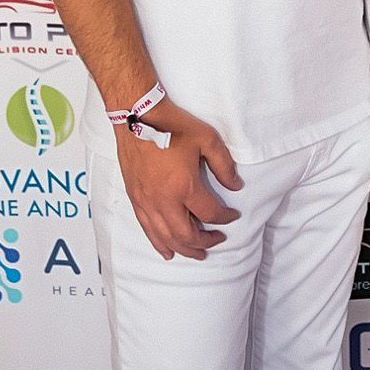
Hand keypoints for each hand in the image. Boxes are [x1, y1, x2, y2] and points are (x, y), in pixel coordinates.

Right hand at [115, 100, 241, 261]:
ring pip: (165, 237)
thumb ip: (224, 166)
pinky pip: (147, 229)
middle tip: (217, 241)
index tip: (233, 215)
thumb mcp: (207, 139)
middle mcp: (163, 200)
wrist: (137, 115)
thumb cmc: (172, 125)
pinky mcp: (134, 198)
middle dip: (205, 242)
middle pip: (186, 234)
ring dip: (183, 249)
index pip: (210, 213)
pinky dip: (158, 244)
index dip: (225, 218)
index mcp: (184, 186)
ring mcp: (146, 201)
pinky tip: (167, 251)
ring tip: (197, 253)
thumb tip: (235, 186)